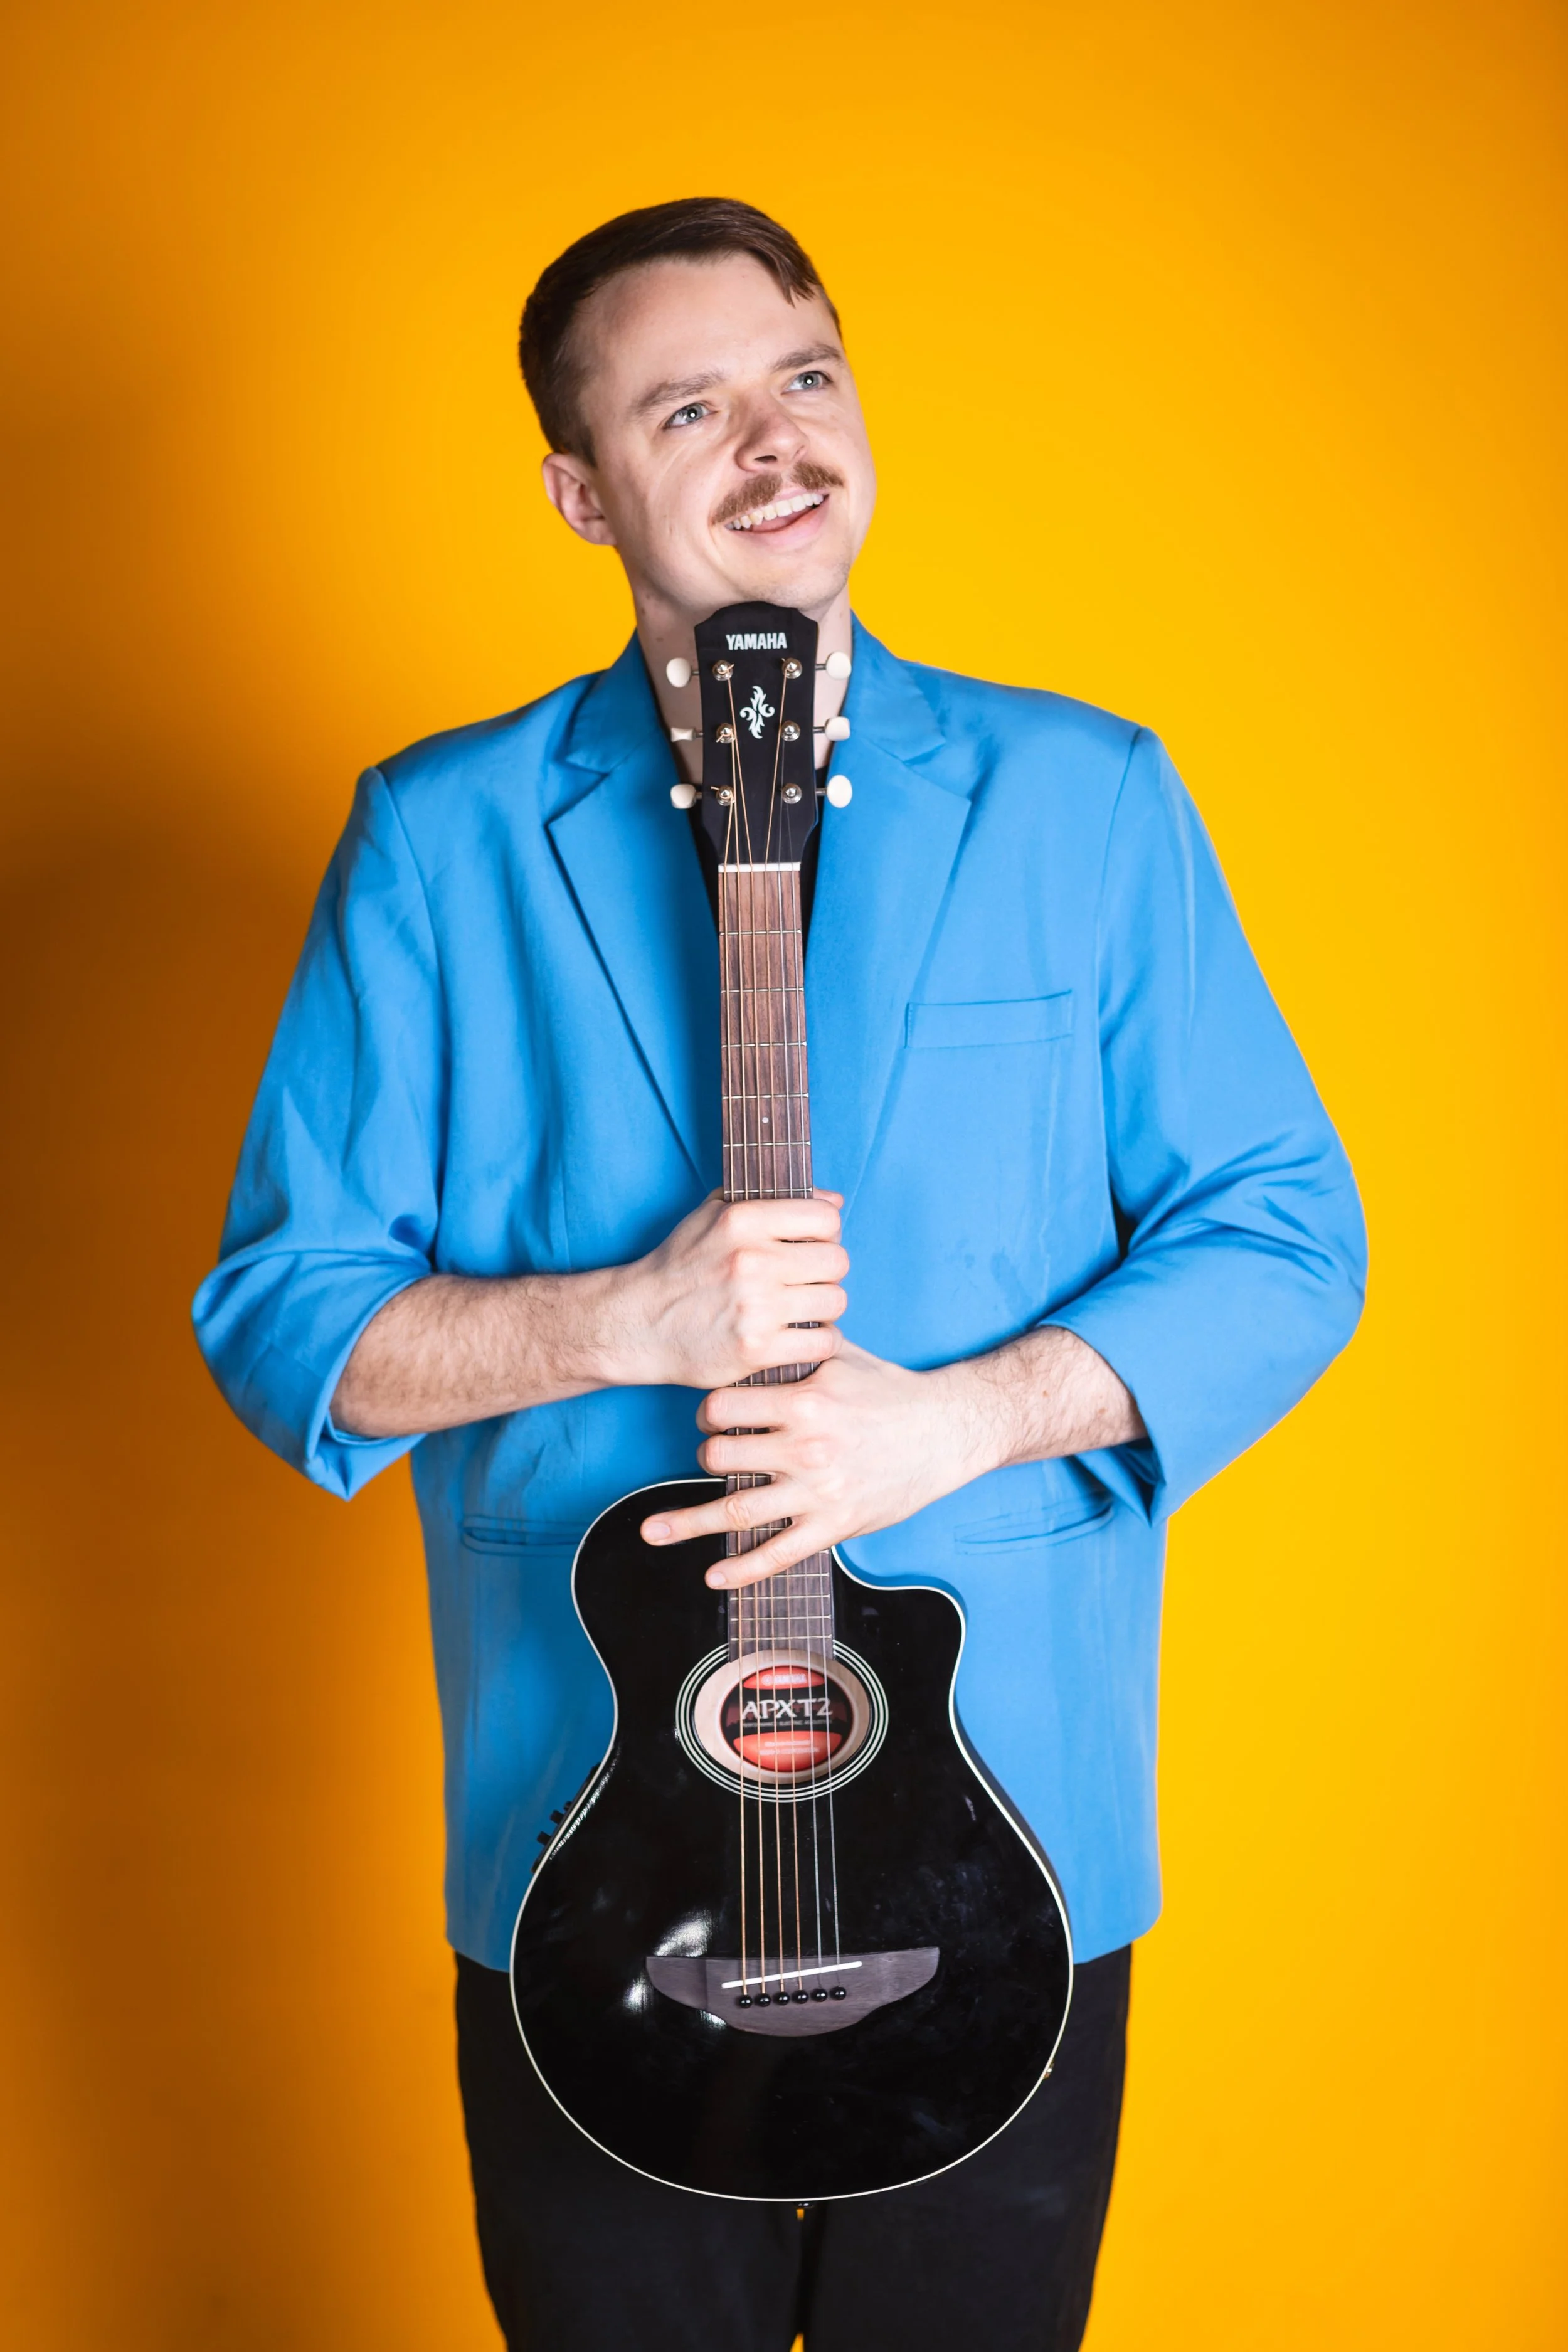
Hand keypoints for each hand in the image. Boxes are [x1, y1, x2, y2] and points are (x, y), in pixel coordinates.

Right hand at [599, 1189, 847, 1391]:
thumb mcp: (712, 1215)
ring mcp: (756, 1307)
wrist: (638, 1323)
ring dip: (825, 1307)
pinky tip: (803, 1337)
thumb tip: (834, 1201)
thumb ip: (771, 1200)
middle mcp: (751, 1260)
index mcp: (742, 1220)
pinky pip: (823, 1342)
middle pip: (837, 1261)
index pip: (825, 1218)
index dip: (826, 1232)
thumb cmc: (679, 1267)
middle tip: (807, 1281)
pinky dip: (820, 1341)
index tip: (812, 1245)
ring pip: (835, 1301)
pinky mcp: (757, 1349)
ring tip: (804, 1308)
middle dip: (826, 1271)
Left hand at [639, 1340, 995, 1583]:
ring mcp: (818, 1491)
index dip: (708, 1411)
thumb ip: (794, 1343)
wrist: (946, 1431)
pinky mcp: (835, 1525)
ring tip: (652, 1530)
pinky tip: (713, 1576)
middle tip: (708, 1456)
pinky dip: (741, 1569)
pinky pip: (778, 1554)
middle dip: (704, 1456)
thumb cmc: (890, 1390)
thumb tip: (757, 1316)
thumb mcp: (841, 1356)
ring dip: (687, 1523)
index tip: (710, 1416)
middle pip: (720, 1457)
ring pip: (736, 1510)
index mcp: (805, 1400)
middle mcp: (806, 1448)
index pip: (725, 1406)